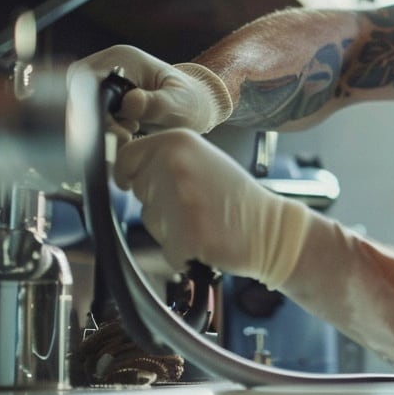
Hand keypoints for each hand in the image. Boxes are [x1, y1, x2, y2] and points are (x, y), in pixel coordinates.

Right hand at [69, 45, 232, 142]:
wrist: (197, 107)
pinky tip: (126, 135)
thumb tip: (130, 102)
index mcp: (122, 59)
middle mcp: (107, 66)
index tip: (115, 129)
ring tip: (131, 133)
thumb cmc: (192, 103)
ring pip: (81, 107)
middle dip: (94, 120)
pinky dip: (102, 130)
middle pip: (77, 93)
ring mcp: (103, 81)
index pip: (87, 79)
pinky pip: (89, 115)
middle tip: (124, 135)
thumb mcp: (179, 105)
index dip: (92, 107)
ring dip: (98, 127)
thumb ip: (155, 104)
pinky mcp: (104, 97)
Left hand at [112, 130, 311, 286]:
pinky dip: (183, 253)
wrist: (271, 229)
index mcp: (178, 141)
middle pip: (138, 192)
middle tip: (194, 204)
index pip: (126, 157)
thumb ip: (164, 158)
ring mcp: (180, 199)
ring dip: (170, 229)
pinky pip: (166, 250)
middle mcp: (175, 165)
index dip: (128, 175)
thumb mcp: (200, 159)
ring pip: (150, 222)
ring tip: (202, 221)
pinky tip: (207, 242)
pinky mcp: (187, 234)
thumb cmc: (236, 198)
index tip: (138, 184)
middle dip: (158, 203)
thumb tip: (122, 166)